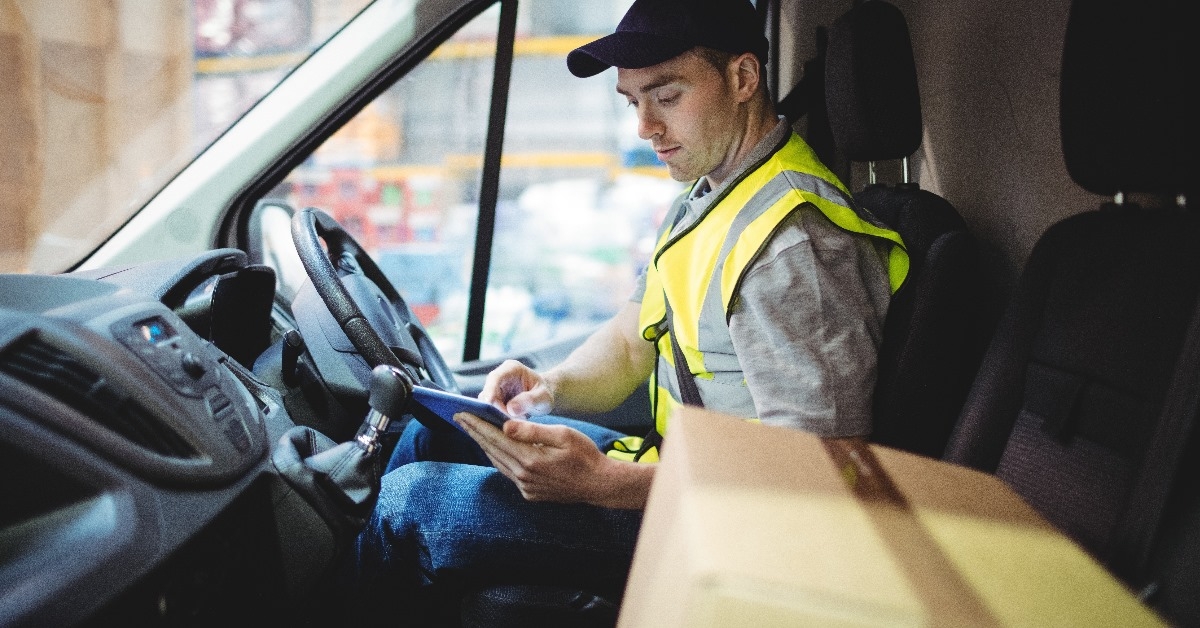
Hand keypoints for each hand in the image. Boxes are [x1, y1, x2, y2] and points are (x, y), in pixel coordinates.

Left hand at [454, 412, 636, 505]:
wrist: (599, 484)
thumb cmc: (585, 455)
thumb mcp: (563, 435)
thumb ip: (532, 430)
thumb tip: (505, 425)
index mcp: (530, 458)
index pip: (495, 438)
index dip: (477, 424)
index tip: (462, 413)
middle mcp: (524, 475)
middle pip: (491, 450)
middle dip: (474, 432)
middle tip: (459, 418)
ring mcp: (526, 487)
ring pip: (497, 463)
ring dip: (484, 446)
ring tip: (473, 430)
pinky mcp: (530, 493)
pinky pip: (508, 473)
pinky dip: (498, 458)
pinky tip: (495, 449)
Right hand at [478, 359, 553, 417]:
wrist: (542, 399)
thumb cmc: (545, 394)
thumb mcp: (544, 397)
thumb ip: (530, 400)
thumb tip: (511, 409)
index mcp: (512, 368)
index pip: (496, 377)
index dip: (490, 389)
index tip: (489, 404)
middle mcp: (499, 377)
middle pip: (488, 392)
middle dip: (494, 408)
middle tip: (508, 421)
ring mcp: (494, 390)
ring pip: (485, 404)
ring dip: (495, 415)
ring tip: (512, 424)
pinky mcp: (492, 402)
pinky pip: (488, 411)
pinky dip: (495, 419)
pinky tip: (507, 426)